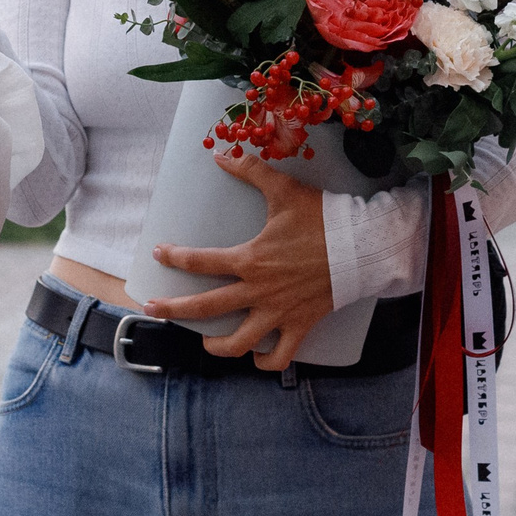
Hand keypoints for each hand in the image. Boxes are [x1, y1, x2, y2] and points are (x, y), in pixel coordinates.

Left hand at [139, 148, 332, 370]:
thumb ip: (251, 170)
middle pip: (206, 307)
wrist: (362, 246)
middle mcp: (259, 291)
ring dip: (218, 346)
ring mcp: (279, 313)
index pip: (200, 262)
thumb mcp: (284, 189)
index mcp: (250, 260)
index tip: (158, 253)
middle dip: (174, 310)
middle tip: (152, 309)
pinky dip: (267, 361)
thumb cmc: (323, 218)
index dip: (174, 257)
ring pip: (240, 342)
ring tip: (205, 343)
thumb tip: (221, 154)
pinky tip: (257, 357)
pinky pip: (281, 356)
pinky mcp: (301, 325)